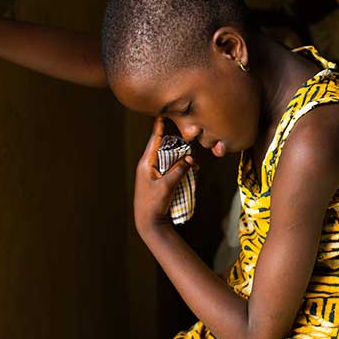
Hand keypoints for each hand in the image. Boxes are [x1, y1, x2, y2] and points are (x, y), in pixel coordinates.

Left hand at [133, 118, 195, 238]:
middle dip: (176, 144)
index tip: (161, 114)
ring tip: (193, 162)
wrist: (149, 224)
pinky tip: (190, 171)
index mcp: (146, 164)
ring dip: (180, 158)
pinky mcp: (159, 181)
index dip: (159, 127)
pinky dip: (180, 167)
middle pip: (163, 147)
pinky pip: (171, 168)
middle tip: (188, 142)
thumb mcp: (166, 187)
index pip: (153, 141)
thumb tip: (189, 159)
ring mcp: (154, 174)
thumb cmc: (153, 205)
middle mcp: (149, 166)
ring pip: (169, 158)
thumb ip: (178, 171)